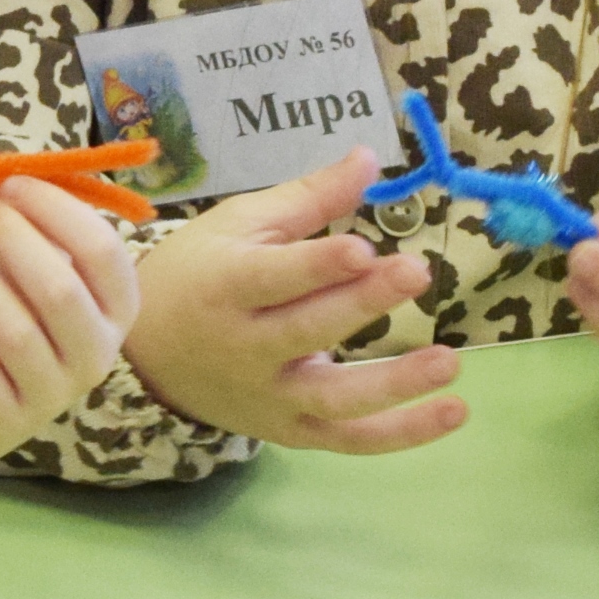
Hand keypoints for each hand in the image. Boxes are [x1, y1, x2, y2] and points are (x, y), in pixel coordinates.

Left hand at [0, 179, 140, 441]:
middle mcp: (98, 354)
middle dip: (11, 236)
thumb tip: (5, 176)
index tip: (12, 183)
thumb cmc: (20, 313)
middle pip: (59, 289)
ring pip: (15, 330)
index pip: (103, 251)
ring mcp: (56, 392)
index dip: (55, 209)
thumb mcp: (43, 270)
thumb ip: (39, 228)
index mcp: (120, 307)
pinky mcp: (9, 417)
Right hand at [119, 147, 464, 453]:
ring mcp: (270, 396)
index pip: (273, 278)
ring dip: (394, 384)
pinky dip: (401, 435)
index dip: (317, 266)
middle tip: (417, 273)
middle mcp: (246, 348)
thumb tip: (369, 158)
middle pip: (307, 331)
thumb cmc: (199, 274)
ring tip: (449, 360)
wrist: (146, 355)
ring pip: (333, 398)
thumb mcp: (240, 224)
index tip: (362, 248)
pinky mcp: (291, 430)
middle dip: (362, 303)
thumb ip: (309, 198)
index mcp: (226, 286)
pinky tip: (453, 413)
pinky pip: (349, 440)